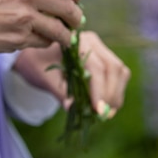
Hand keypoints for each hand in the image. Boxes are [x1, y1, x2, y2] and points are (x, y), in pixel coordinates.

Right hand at [0, 0, 85, 53]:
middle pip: (70, 10)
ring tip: (62, 36)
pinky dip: (45, 42)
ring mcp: (25, 17)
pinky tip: (36, 38)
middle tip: (73, 22)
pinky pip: (44, 42)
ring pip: (60, 31)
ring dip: (65, 36)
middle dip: (75, 19)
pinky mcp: (19, 38)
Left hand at [14, 31, 130, 117]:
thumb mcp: (44, 78)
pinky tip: (106, 106)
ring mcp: (102, 49)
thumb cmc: (38, 64)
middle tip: (103, 116)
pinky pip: (119, 75)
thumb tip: (71, 107)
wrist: (37, 55)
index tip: (98, 111)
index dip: (100, 90)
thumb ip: (59, 91)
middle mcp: (93, 42)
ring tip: (105, 114)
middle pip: (113, 68)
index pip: (96, 67)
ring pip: (120, 71)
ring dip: (116, 94)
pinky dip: (116, 92)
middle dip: (111, 94)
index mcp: (77, 42)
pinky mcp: (106, 59)